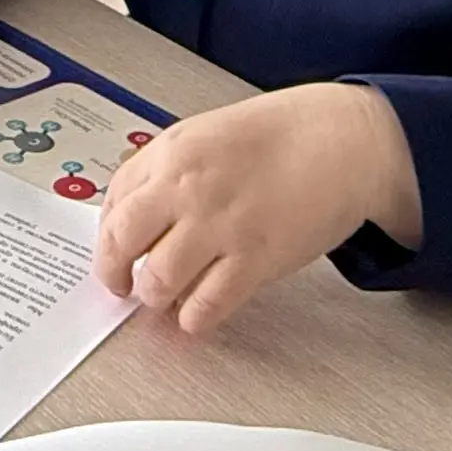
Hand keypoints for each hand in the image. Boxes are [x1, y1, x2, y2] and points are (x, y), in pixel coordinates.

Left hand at [94, 83, 421, 334]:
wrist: (345, 139)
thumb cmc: (285, 133)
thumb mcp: (210, 133)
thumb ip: (168, 169)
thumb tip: (134, 214)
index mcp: (174, 151)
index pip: (113, 203)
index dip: (107, 235)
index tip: (113, 250)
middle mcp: (189, 188)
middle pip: (121, 244)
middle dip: (116, 273)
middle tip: (124, 285)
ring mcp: (221, 225)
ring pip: (158, 283)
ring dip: (157, 297)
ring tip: (167, 296)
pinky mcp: (255, 259)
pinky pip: (205, 307)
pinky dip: (195, 317)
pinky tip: (199, 310)